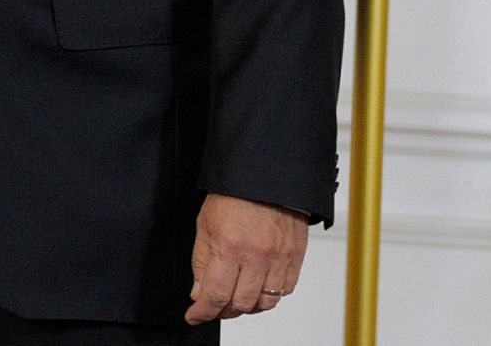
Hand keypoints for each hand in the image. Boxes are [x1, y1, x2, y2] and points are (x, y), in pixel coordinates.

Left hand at [186, 193, 307, 323]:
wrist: (264, 176)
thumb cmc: (233, 195)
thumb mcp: (205, 224)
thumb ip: (201, 262)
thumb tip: (199, 293)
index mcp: (230, 246)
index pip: (215, 295)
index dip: (203, 312)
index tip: (195, 315)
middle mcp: (257, 256)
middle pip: (241, 304)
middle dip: (224, 310)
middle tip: (215, 305)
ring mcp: (279, 258)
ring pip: (265, 303)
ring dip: (248, 305)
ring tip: (236, 297)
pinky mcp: (295, 256)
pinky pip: (285, 290)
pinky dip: (271, 295)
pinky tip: (259, 286)